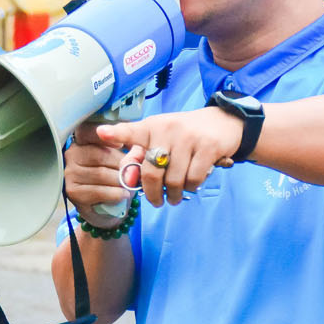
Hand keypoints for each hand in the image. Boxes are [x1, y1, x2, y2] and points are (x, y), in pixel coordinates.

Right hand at [63, 121, 137, 227]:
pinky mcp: (73, 191)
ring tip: (131, 185)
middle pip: (100, 155)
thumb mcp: (121, 158)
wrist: (104, 205)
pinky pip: (98, 190)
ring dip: (120, 181)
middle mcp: (71, 154)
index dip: (105, 137)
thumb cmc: (113, 176)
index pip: (88, 132)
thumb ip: (128, 149)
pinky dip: (115, 193)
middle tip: (136, 173)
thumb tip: (138, 150)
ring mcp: (70, 173)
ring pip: (101, 174)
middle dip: (122, 165)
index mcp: (81, 140)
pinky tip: (124, 194)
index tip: (121, 145)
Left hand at [96, 108, 240, 207]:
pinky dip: (191, 187)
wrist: (223, 122)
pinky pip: (193, 179)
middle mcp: (168, 129)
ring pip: (173, 180)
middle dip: (152, 194)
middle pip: (151, 172)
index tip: (101, 133)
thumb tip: (129, 180)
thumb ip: (143, 156)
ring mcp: (188, 138)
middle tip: (157, 202)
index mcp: (152, 127)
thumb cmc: (185, 135)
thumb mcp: (162, 138)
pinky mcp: (208, 147)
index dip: (116, 134)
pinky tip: (191, 185)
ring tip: (176, 196)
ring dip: (174, 195)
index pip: (130, 131)